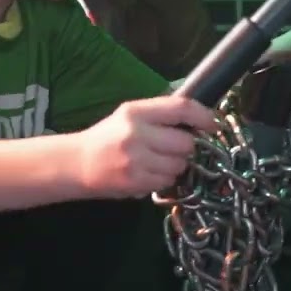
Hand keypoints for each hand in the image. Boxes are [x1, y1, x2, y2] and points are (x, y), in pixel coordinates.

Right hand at [77, 95, 219, 197]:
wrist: (76, 164)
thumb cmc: (108, 137)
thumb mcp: (130, 116)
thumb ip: (161, 115)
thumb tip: (199, 120)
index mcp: (136, 112)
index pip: (181, 108)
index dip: (204, 116)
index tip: (214, 125)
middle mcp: (136, 134)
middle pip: (186, 142)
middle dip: (187, 147)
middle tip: (177, 148)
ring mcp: (136, 160)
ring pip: (179, 165)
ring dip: (177, 165)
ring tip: (159, 161)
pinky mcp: (135, 182)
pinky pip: (167, 181)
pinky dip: (164, 179)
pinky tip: (149, 173)